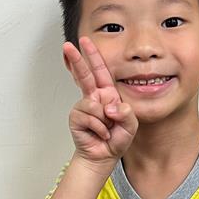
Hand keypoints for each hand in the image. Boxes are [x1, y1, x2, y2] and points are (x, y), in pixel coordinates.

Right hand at [64, 37, 136, 165]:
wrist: (103, 156)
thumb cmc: (116, 139)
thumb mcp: (130, 125)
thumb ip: (126, 113)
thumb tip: (109, 106)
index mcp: (107, 95)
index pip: (100, 72)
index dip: (92, 56)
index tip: (84, 41)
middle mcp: (94, 98)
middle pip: (84, 76)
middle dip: (76, 60)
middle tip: (68, 46)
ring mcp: (83, 107)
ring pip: (93, 104)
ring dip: (104, 120)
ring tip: (105, 129)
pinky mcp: (76, 117)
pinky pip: (89, 116)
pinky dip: (98, 127)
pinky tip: (99, 134)